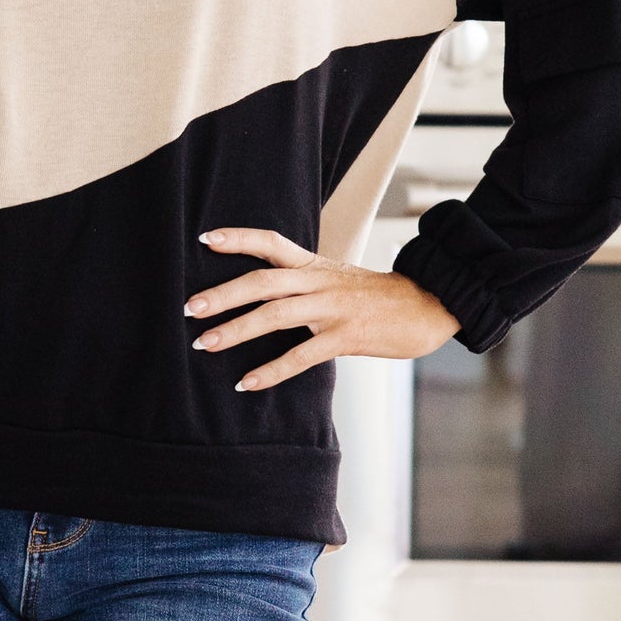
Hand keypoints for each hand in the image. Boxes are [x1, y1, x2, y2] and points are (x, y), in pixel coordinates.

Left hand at [185, 228, 459, 389]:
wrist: (430, 305)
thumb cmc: (381, 298)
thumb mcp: (340, 280)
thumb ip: (306, 285)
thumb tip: (270, 299)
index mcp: (316, 265)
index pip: (271, 242)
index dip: (238, 238)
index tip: (205, 238)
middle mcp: (320, 282)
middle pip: (262, 280)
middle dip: (222, 295)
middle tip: (190, 308)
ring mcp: (333, 308)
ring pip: (275, 314)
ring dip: (236, 330)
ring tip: (205, 343)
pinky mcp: (346, 336)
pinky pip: (301, 355)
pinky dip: (270, 370)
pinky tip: (246, 383)